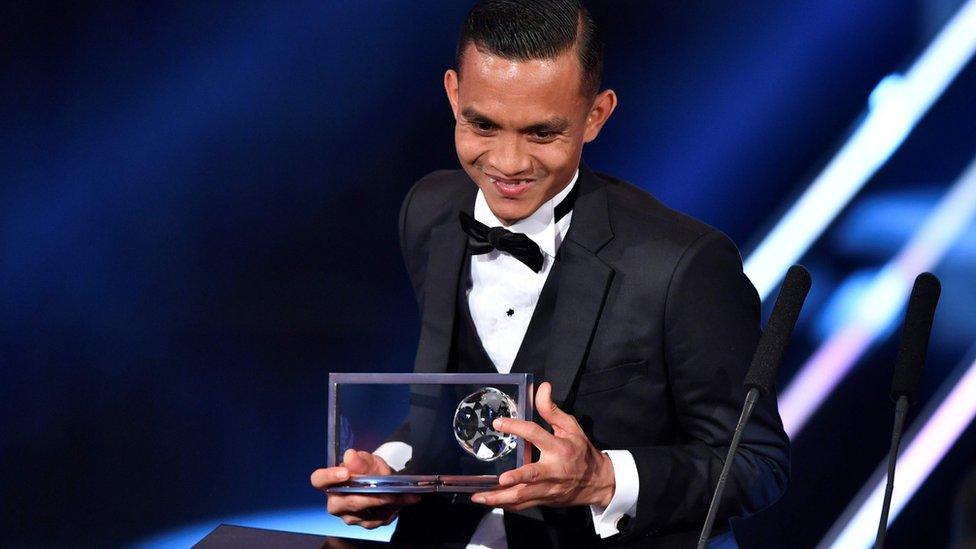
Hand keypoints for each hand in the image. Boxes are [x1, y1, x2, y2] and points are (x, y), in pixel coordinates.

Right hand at [310, 448, 419, 528]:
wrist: (384, 483)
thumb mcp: (368, 461)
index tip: (345, 473)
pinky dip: (393, 508)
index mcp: (330, 483)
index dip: (329, 477)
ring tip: (399, 493)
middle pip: (343, 503)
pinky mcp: (365, 523)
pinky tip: (404, 499)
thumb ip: (361, 460)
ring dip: (383, 503)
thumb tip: (351, 456)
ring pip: (362, 514)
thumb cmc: (370, 470)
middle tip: (383, 490)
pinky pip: (378, 518)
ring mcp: (349, 516)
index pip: (319, 480)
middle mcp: (336, 502)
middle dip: (364, 496)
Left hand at [471, 382, 615, 509]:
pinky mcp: (544, 499)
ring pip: (523, 496)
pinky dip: (506, 504)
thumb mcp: (571, 427)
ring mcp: (548, 488)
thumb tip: (543, 388)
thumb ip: (552, 409)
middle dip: (516, 478)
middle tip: (500, 479)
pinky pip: (522, 505)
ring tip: (480, 496)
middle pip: (532, 475)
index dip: (516, 427)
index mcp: (559, 448)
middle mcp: (553, 470)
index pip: (535, 434)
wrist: (597, 482)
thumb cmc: (582, 452)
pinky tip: (490, 501)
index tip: (498, 423)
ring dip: (501, 497)